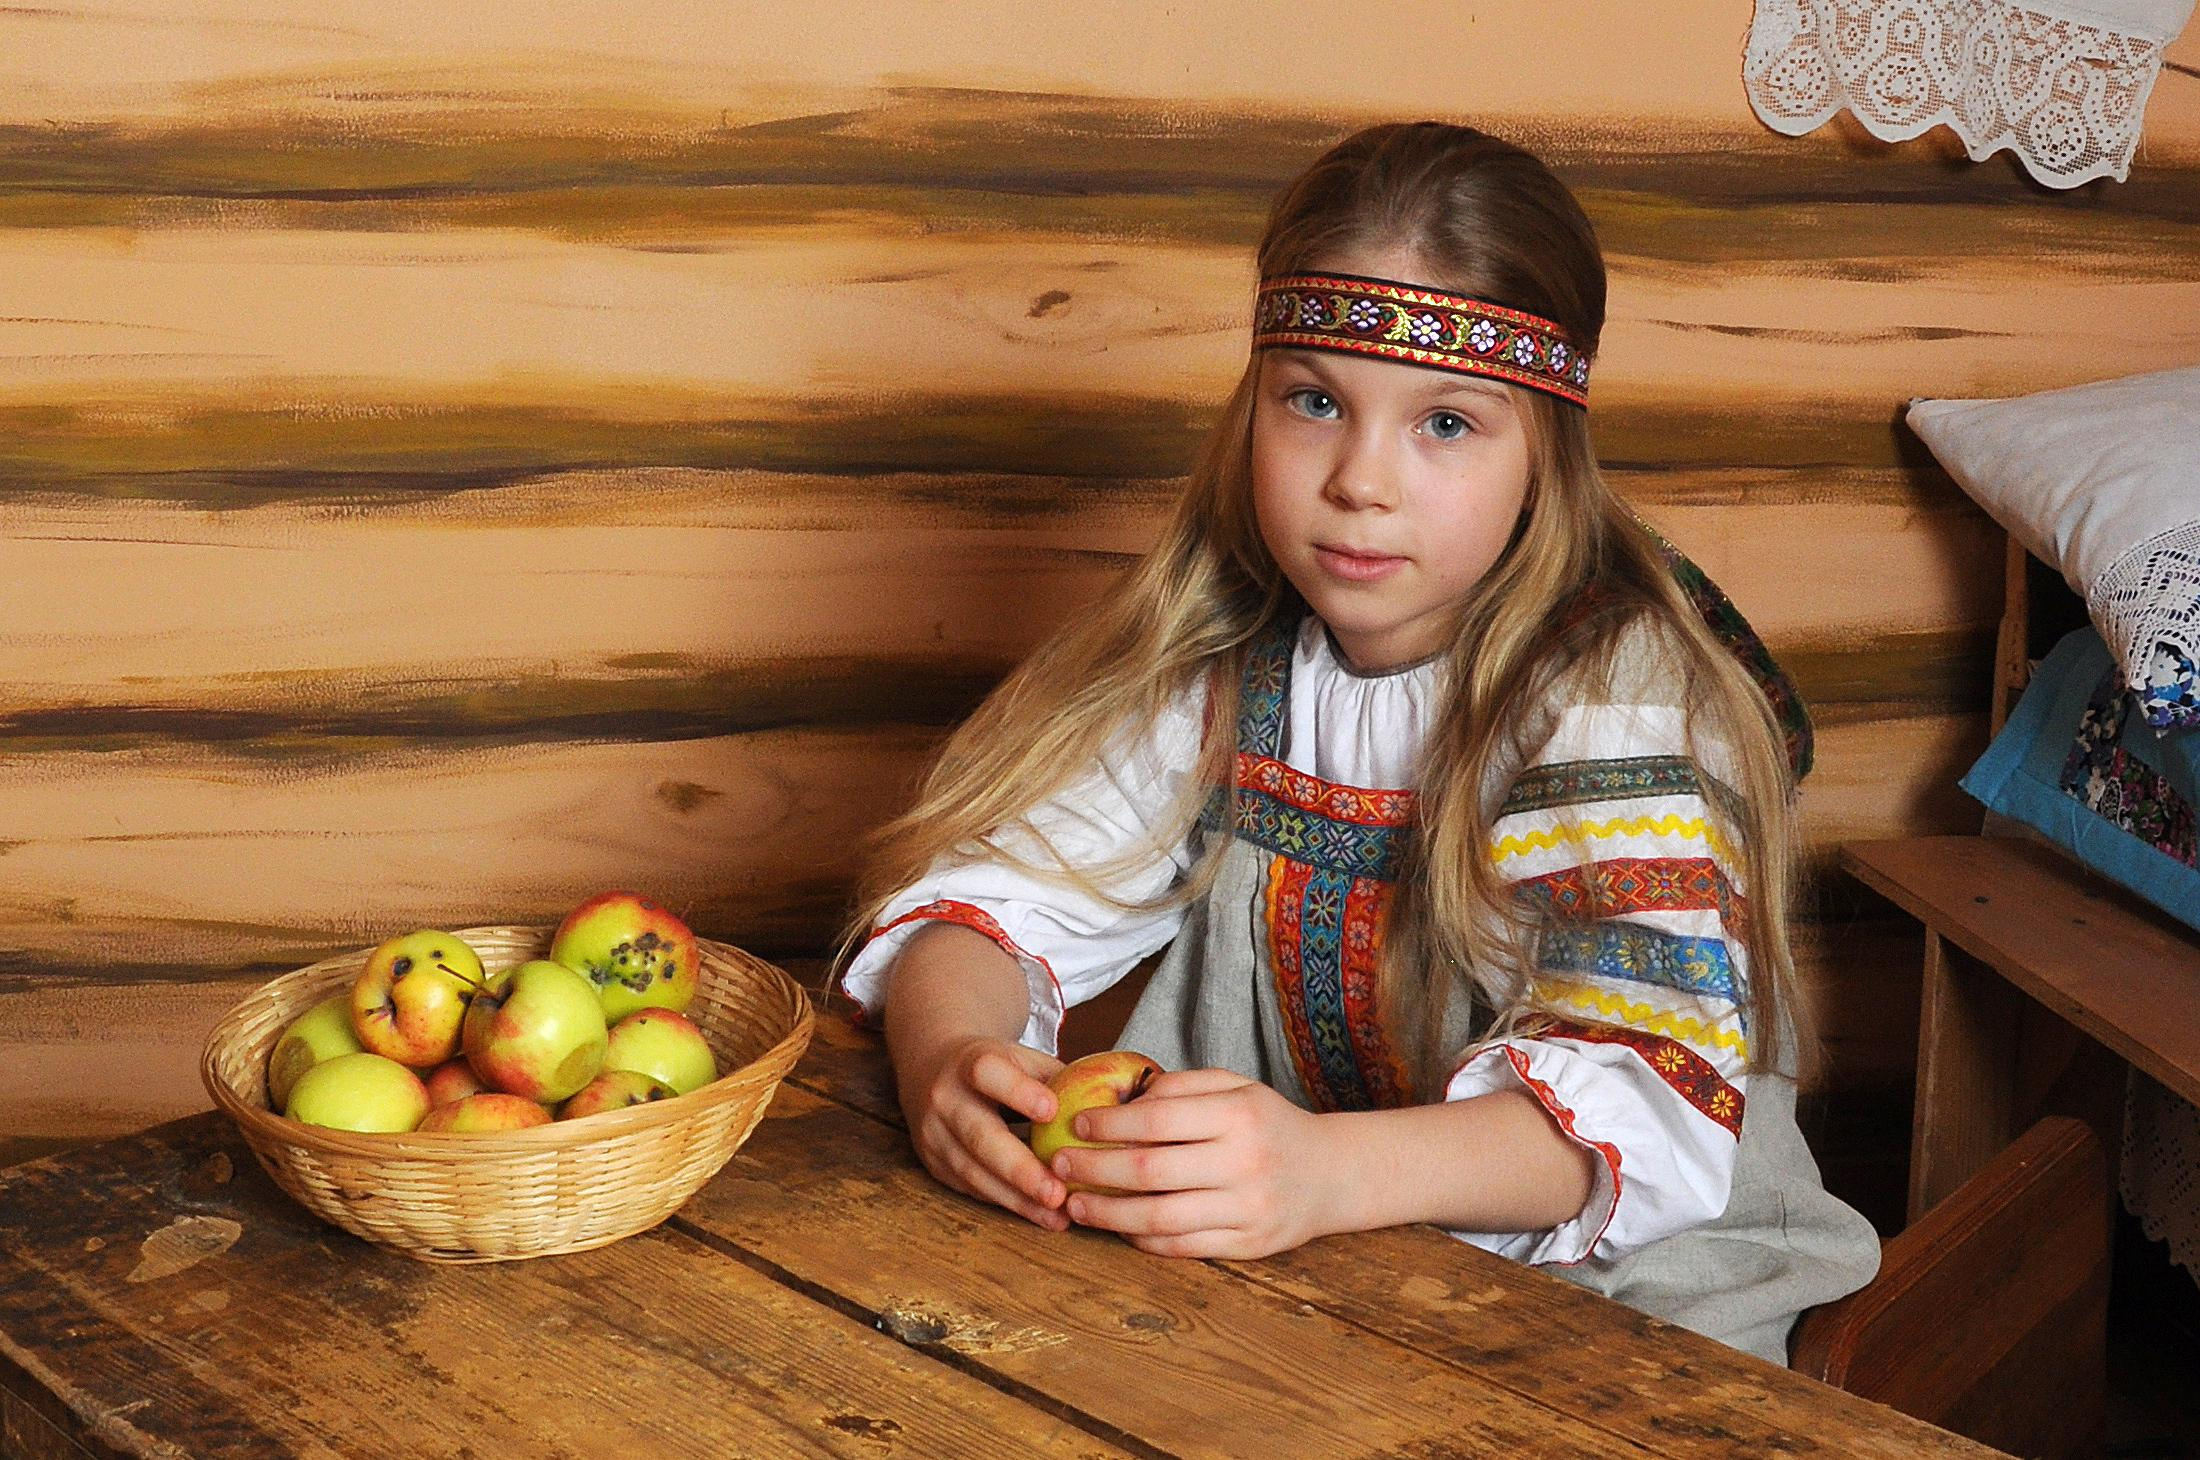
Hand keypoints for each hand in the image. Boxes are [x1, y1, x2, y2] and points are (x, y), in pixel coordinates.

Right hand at [896, 1035, 1069, 1230]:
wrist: (932, 1070)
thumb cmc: (996, 1068)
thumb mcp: (1022, 1057)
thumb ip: (1059, 1079)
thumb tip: (1116, 1106)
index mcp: (970, 1061)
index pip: (988, 1073)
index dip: (1018, 1091)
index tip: (1051, 1111)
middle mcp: (945, 1098)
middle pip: (979, 1136)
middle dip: (1020, 1170)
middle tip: (1058, 1194)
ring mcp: (934, 1135)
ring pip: (975, 1173)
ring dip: (1018, 1199)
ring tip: (1057, 1215)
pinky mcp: (935, 1166)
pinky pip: (973, 1189)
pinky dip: (1008, 1203)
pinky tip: (1039, 1214)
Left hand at [1046, 1069, 1340, 1258]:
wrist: (1331, 1174)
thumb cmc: (1269, 1124)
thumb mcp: (1236, 1087)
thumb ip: (1181, 1087)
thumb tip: (1120, 1100)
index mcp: (1239, 1116)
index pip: (1157, 1121)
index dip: (1108, 1124)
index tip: (1077, 1124)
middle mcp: (1244, 1163)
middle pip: (1150, 1172)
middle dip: (1094, 1170)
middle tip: (1058, 1166)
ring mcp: (1247, 1210)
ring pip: (1160, 1219)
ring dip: (1108, 1213)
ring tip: (1076, 1204)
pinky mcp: (1247, 1246)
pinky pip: (1181, 1247)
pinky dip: (1141, 1240)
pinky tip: (1117, 1226)